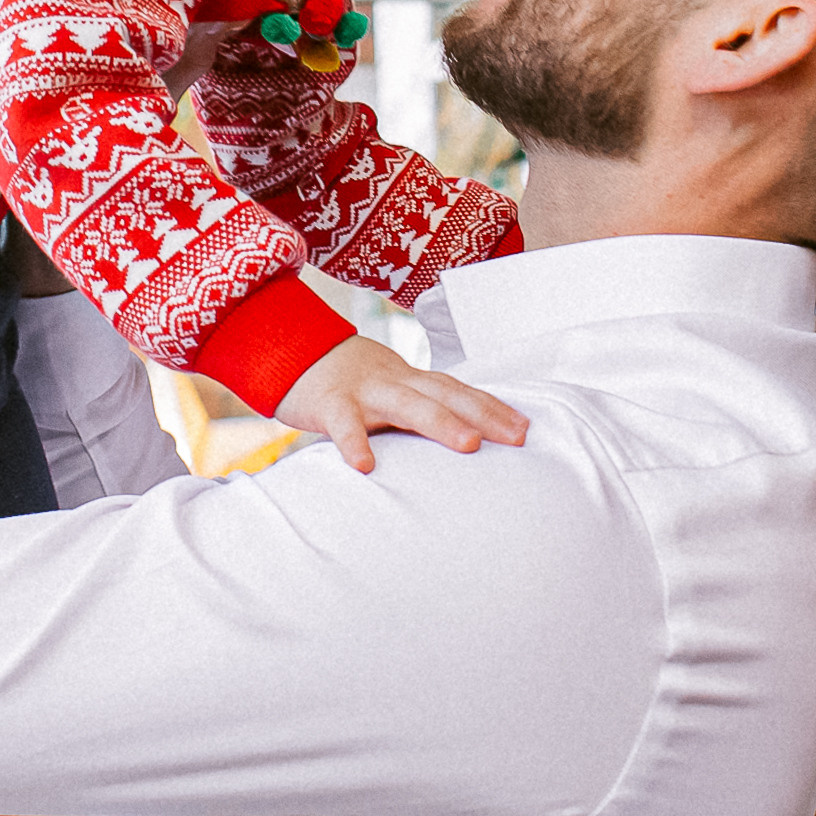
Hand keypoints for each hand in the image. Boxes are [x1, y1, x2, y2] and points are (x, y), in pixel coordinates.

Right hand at [276, 336, 528, 475]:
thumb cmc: (346, 381)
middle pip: (445, 394)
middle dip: (484, 414)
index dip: (492, 406)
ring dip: (440, 422)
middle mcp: (394, 380)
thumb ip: (414, 411)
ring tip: (470, 446)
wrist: (289, 349)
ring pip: (407, 404)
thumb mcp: (386, 389)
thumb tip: (455, 444)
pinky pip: (343, 424)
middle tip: (518, 438)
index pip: (458, 390)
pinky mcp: (329, 402)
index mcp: (410, 380)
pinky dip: (354, 442)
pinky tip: (365, 467)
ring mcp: (363, 389)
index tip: (526, 427)